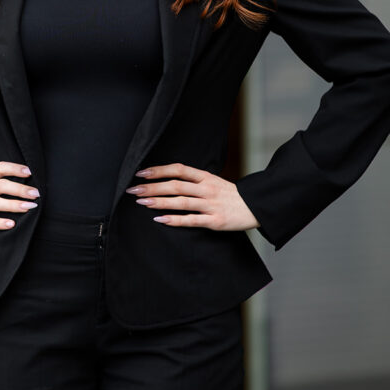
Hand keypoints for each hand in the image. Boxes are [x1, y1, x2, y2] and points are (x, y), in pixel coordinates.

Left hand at [125, 162, 259, 230]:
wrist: (255, 207)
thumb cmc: (230, 195)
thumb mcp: (213, 181)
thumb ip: (194, 180)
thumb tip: (169, 179)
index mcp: (205, 177)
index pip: (178, 169)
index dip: (159, 170)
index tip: (141, 173)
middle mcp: (206, 189)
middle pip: (175, 185)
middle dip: (153, 187)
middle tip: (134, 190)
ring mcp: (210, 205)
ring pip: (181, 202)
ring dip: (159, 201)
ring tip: (142, 202)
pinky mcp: (214, 221)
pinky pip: (191, 220)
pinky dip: (175, 220)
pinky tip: (160, 219)